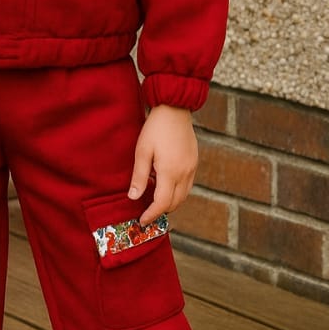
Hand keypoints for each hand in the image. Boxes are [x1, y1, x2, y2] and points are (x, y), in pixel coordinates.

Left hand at [128, 105, 197, 224]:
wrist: (175, 109)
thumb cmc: (155, 128)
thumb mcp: (142, 151)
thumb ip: (139, 176)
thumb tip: (134, 197)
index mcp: (170, 172)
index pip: (162, 203)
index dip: (151, 214)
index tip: (142, 221)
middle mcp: (184, 173)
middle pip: (175, 203)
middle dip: (161, 212)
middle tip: (147, 214)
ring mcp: (192, 168)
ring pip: (184, 195)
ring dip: (170, 203)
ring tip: (155, 202)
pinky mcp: (194, 162)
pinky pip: (187, 185)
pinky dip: (177, 192)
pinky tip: (165, 185)